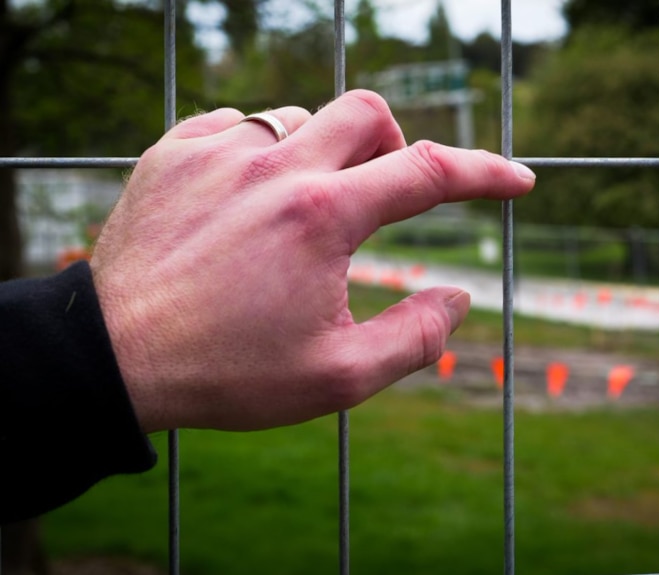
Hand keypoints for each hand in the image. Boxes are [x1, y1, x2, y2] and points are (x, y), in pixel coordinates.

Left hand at [90, 90, 534, 432]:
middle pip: (368, 112)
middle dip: (395, 147)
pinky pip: (238, 123)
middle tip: (384, 195)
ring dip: (324, 156)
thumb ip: (416, 336)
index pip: (429, 171)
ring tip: (305, 212)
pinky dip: (261, 151)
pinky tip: (249, 198)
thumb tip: (458, 297)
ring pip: (301, 118)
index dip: (485, 172)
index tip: (518, 179)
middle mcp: (274, 166)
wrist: (113, 359)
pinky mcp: (173, 151)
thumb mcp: (338, 377)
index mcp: (323, 216)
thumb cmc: (227, 372)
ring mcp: (219, 152)